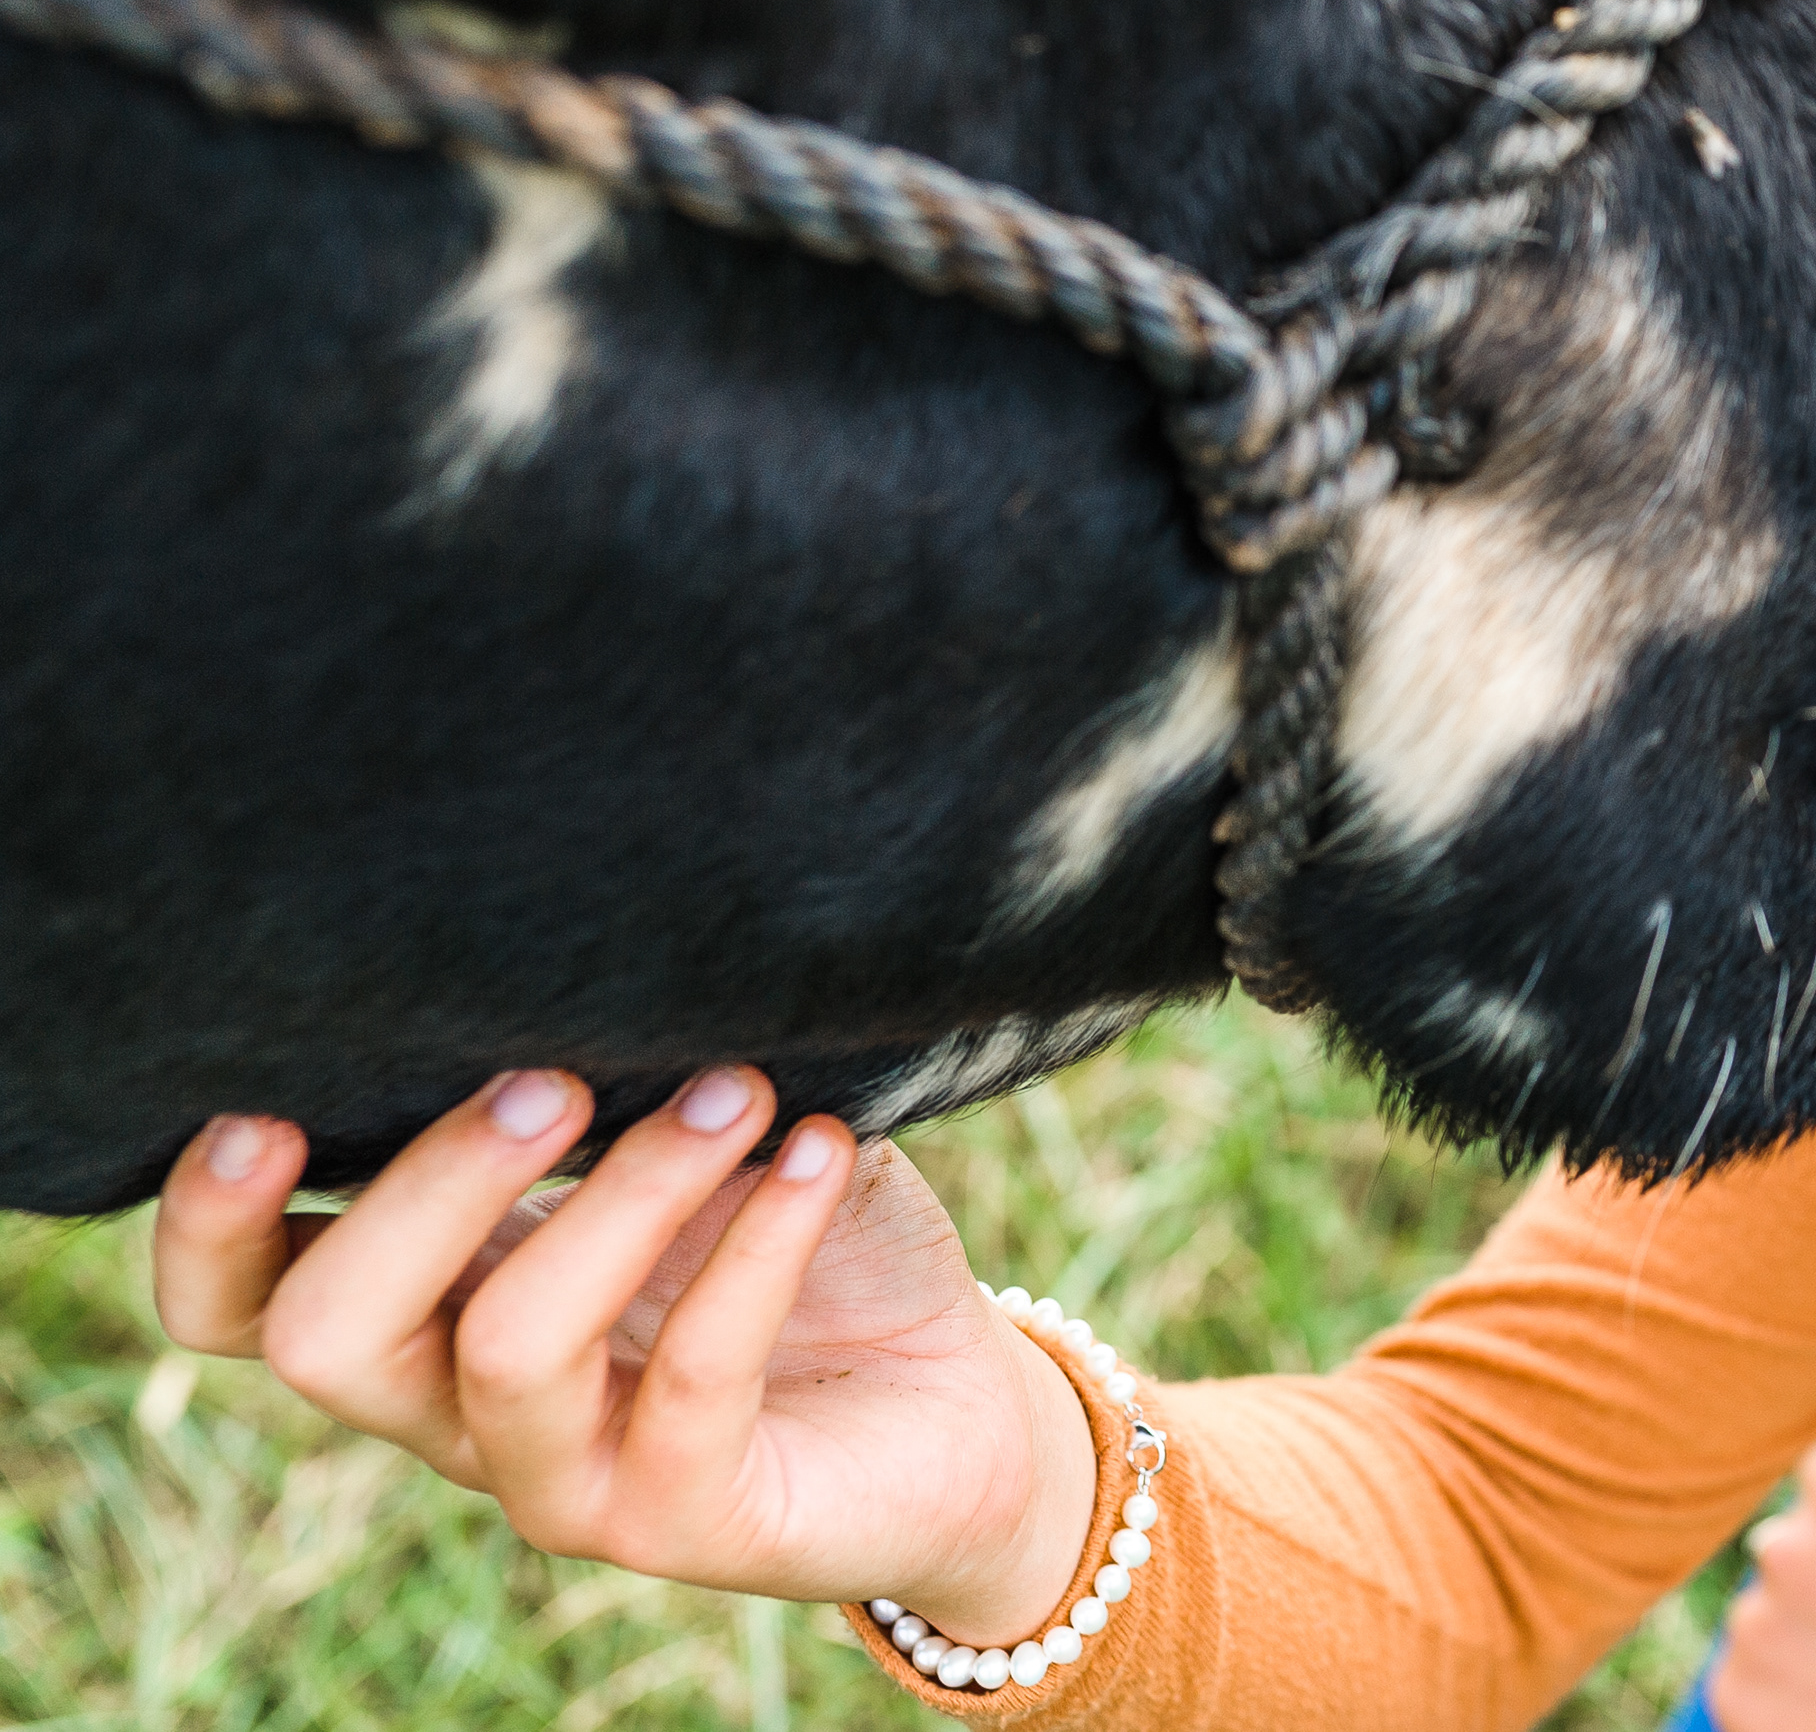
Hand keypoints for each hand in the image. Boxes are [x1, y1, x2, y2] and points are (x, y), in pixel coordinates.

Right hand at [149, 1070, 1099, 1645]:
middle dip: (427, 1186)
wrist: (958, 1406)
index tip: (264, 1105)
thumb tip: (598, 942)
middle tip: (555, 1076)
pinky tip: (817, 1153)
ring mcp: (564, 1479)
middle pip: (328, 1333)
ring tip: (734, 1092)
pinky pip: (691, 1382)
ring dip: (620, 1196)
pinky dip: (756, 1247)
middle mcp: (462, 1409)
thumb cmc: (802, 1242)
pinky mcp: (688, 1521)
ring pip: (506, 1350)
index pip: (241, 1300)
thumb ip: (625, 1069)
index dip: (210, 1224)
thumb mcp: (703, 1138)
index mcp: (431, 1304)